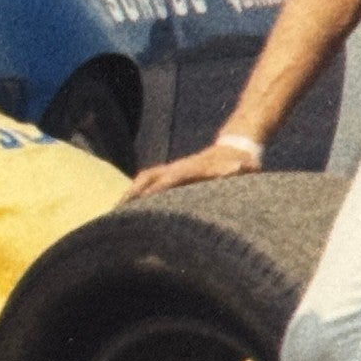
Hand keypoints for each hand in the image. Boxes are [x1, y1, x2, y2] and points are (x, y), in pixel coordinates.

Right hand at [126, 141, 261, 199]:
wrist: (237, 147)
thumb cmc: (242, 163)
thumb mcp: (244, 165)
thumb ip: (238, 167)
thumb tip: (237, 167)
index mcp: (190, 168)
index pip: (167, 179)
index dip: (154, 190)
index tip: (141, 203)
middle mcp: (177, 168)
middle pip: (147, 177)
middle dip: (132, 192)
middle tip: (117, 211)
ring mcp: (173, 170)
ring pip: (145, 179)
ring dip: (130, 193)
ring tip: (116, 213)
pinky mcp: (173, 175)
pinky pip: (149, 182)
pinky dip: (137, 193)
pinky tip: (129, 209)